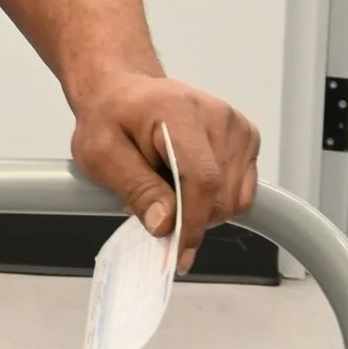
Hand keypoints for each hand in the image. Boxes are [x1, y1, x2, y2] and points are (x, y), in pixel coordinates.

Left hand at [69, 73, 259, 275]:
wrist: (126, 94)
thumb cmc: (110, 119)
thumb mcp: (101, 154)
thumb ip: (135, 188)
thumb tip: (164, 224)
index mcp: (181, 112)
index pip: (203, 180)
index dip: (193, 224)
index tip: (179, 254)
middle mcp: (219, 116)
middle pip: (222, 195)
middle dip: (192, 219)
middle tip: (155, 211)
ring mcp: (238, 127)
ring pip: (236, 198)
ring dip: (203, 210)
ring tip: (169, 191)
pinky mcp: (246, 139)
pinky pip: (241, 190)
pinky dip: (216, 200)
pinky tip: (187, 185)